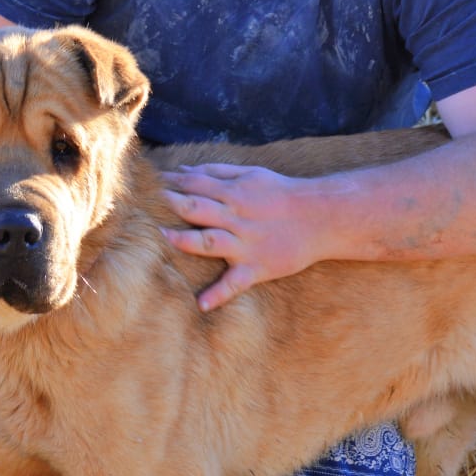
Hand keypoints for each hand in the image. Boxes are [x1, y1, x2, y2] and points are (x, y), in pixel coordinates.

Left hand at [159, 163, 316, 311]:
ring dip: (184, 240)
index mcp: (236, 193)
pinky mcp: (256, 268)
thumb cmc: (282, 194)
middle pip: (198, 209)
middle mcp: (238, 218)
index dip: (176, 183)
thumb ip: (218, 172)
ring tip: (164, 237)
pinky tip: (201, 305)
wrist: (322, 218)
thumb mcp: (252, 175)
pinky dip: (219, 295)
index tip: (157, 182)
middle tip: (153, 201)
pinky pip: (234, 284)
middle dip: (174, 203)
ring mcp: (246, 244)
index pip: (198, 185)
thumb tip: (185, 170)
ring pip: (209, 241)